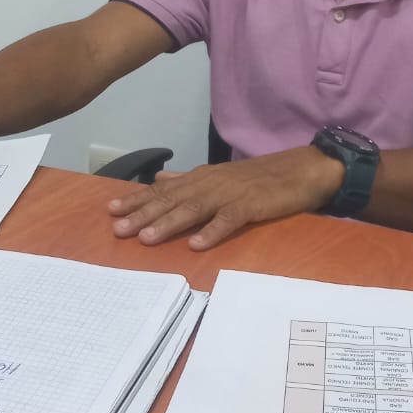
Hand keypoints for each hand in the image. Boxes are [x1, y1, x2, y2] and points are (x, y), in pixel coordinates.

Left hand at [106, 149, 344, 249]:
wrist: (301, 169)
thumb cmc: (259, 176)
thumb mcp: (218, 175)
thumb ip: (187, 179)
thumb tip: (159, 179)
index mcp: (201, 178)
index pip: (162, 190)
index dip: (136, 200)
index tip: (110, 210)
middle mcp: (210, 183)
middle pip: (171, 200)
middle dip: (142, 214)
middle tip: (117, 229)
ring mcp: (230, 193)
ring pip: (193, 209)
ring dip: (168, 223)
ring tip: (146, 238)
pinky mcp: (251, 205)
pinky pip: (228, 220)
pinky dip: (212, 231)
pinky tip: (196, 244)